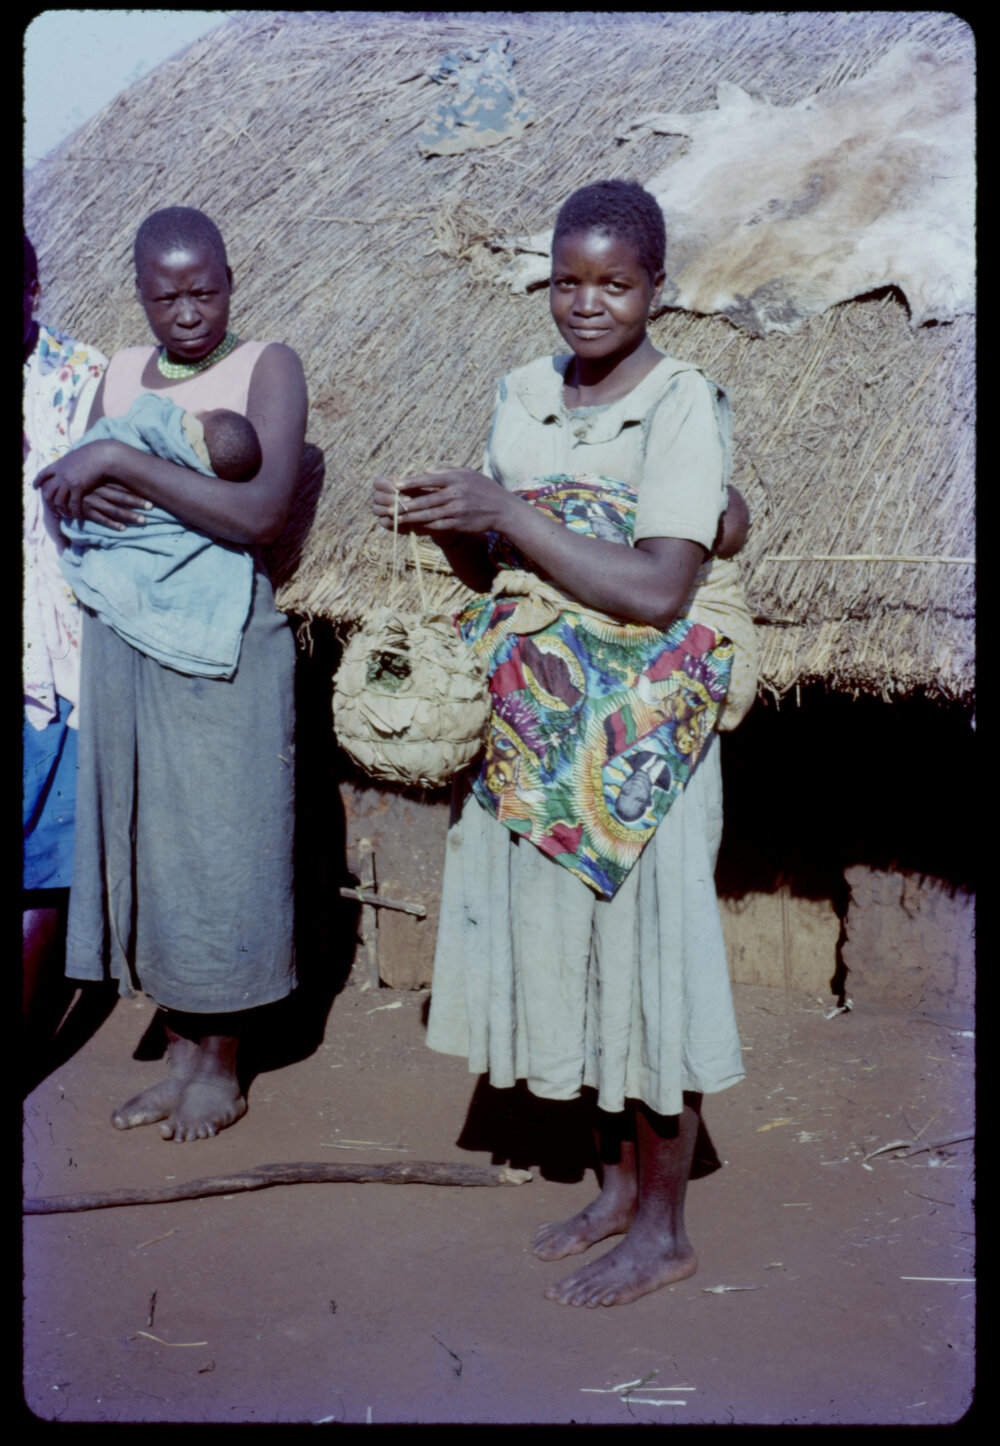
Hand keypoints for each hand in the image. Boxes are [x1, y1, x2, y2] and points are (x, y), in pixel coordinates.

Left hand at [34, 440, 118, 522]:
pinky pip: (73, 504)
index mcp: (59, 464)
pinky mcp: (78, 488)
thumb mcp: (77, 455)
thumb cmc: (95, 453)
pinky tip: (78, 517)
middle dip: (49, 502)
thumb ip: (71, 461)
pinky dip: (75, 512)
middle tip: (53, 510)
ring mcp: (68, 481)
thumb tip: (72, 463)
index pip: (44, 473)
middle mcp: (61, 474)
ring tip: (66, 516)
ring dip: (62, 510)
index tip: (34, 487)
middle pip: (48, 491)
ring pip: (59, 500)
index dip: (38, 481)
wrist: (103, 455)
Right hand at [79, 483, 151, 530]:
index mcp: (101, 481)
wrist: (59, 490)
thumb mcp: (93, 477)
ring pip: (114, 510)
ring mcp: (92, 502)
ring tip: (143, 520)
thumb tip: (127, 476)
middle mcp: (98, 491)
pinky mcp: (85, 512)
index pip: (122, 486)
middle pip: (121, 498)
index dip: (136, 491)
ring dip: (129, 516)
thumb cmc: (80, 483)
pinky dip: (112, 524)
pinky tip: (123, 528)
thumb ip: (107, 477)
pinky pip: (101, 519)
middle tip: (151, 507)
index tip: (149, 495)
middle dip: (137, 503)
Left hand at [371, 468, 505, 539]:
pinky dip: (424, 525)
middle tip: (390, 505)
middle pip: (426, 499)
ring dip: (412, 516)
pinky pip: (438, 525)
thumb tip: (425, 471)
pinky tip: (413, 525)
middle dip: (407, 503)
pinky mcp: (459, 523)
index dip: (411, 483)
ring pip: (429, 514)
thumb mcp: (468, 473)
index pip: (429, 480)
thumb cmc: (483, 489)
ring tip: (397, 517)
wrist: (502, 510)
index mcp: (456, 479)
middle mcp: (456, 494)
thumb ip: (446, 471)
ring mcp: (458, 510)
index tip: (397, 484)